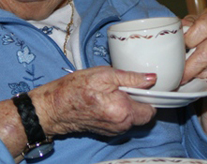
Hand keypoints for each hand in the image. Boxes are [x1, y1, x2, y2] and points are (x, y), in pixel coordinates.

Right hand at [31, 66, 157, 136]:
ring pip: (132, 118)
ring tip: (114, 92)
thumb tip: (151, 79)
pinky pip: (121, 121)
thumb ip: (130, 77)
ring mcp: (114, 131)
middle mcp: (122, 125)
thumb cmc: (76, 89)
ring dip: (128, 106)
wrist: (55, 107)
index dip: (149, 96)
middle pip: (143, 115)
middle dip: (139, 101)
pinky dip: (119, 111)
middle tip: (126, 86)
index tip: (142, 85)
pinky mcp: (107, 132)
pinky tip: (106, 100)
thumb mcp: (104, 75)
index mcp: (124, 111)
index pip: (152, 108)